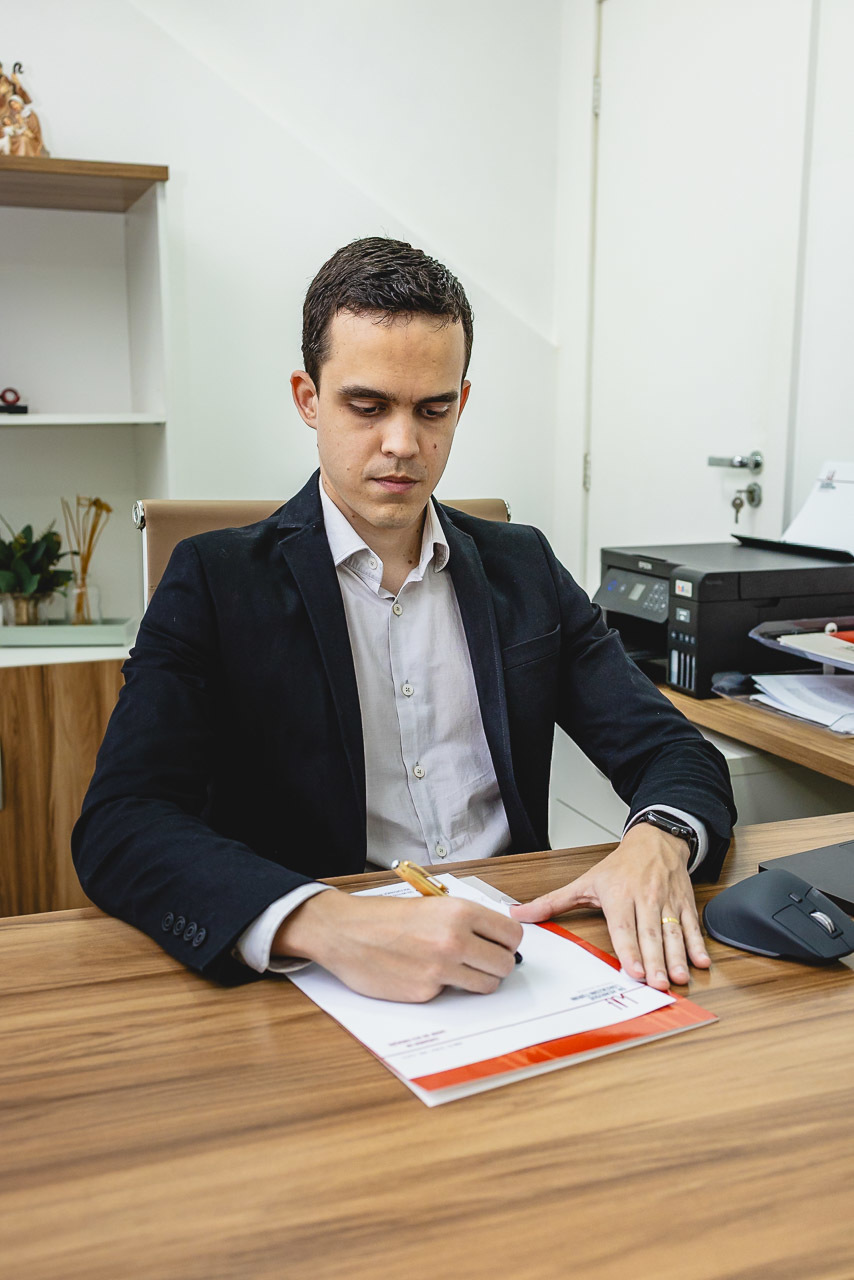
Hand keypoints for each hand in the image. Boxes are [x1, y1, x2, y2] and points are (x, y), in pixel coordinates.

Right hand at [274, 889, 523, 1002]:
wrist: (345, 932)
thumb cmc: (384, 916)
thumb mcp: (431, 904)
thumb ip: (465, 921)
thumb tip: (496, 940)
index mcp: (459, 912)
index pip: (511, 935)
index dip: (507, 942)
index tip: (499, 945)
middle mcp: (454, 940)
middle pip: (504, 964)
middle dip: (496, 964)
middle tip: (480, 961)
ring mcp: (440, 969)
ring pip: (486, 985)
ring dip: (477, 980)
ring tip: (457, 969)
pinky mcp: (425, 992)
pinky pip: (451, 994)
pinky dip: (443, 988)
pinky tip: (423, 973)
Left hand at [509, 824, 709, 989]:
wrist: (655, 840)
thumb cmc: (620, 866)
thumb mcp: (584, 881)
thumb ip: (553, 902)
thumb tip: (520, 914)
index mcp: (619, 894)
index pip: (624, 926)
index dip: (629, 948)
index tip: (633, 970)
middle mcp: (645, 897)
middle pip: (650, 933)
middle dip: (655, 960)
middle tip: (658, 983)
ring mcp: (667, 901)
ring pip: (673, 932)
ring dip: (678, 956)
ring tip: (680, 978)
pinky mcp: (684, 903)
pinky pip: (692, 925)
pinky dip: (698, 944)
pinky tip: (701, 962)